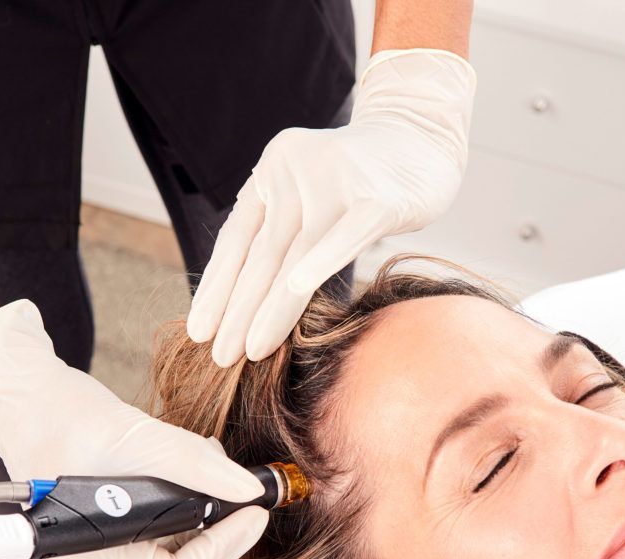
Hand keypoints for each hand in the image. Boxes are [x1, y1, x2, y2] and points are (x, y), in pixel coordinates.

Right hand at [0, 299, 267, 558]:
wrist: (25, 395)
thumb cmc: (60, 413)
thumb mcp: (134, 434)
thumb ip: (193, 464)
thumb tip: (249, 490)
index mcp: (86, 553)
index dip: (222, 549)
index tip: (254, 511)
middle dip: (217, 521)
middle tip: (242, 483)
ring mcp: (102, 544)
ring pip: (176, 541)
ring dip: (204, 504)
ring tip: (207, 456)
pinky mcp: (113, 524)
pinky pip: (164, 523)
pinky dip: (186, 494)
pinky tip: (190, 459)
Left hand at [185, 48, 476, 366]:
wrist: (424, 134)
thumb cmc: (366, 180)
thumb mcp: (312, 197)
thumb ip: (284, 233)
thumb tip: (248, 296)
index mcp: (271, 173)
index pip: (236, 239)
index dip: (217, 287)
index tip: (199, 330)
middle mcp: (294, 173)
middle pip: (261, 254)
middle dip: (237, 309)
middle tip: (220, 357)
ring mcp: (335, 181)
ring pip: (296, 255)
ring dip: (271, 307)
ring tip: (250, 350)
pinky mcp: (377, 195)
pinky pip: (345, 236)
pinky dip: (321, 262)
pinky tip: (297, 290)